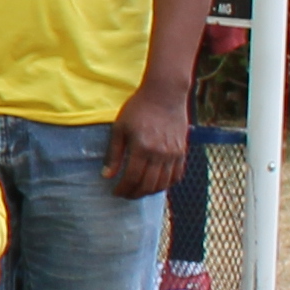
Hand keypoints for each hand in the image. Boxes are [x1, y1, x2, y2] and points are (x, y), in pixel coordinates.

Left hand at [106, 85, 187, 199]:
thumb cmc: (138, 109)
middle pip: (148, 185)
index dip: (123, 189)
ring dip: (150, 191)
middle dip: (135, 194)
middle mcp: (160, 154)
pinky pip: (177, 175)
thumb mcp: (119, 129)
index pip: (132, 178)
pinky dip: (167, 184)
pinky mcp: (183, 151)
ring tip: (139, 191)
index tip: (115, 192)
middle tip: (126, 195)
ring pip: (164, 183)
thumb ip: (114, 154)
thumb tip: (107, 176)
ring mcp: (174, 154)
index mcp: (142, 148)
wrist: (165, 94)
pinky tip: (157, 184)